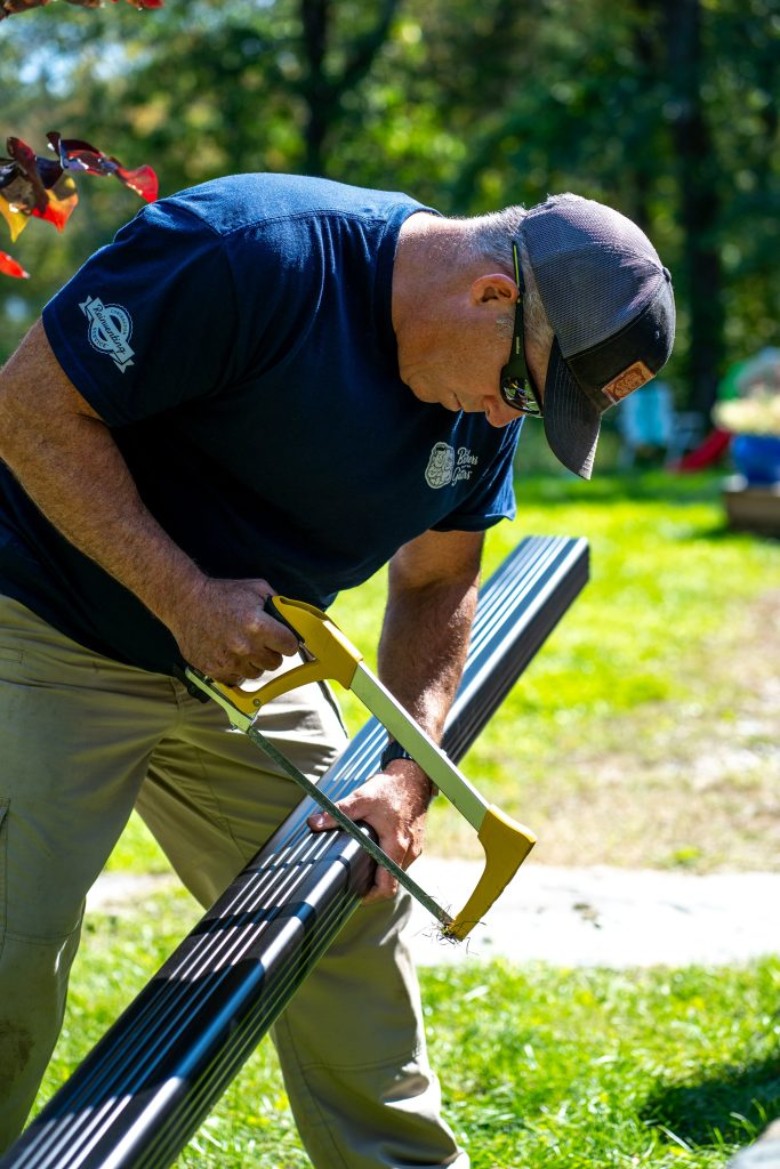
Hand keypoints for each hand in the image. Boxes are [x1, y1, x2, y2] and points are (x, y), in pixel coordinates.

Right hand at [170, 576, 299, 681]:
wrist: (185, 603)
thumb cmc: (221, 594)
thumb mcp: (256, 589)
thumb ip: (279, 605)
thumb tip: (294, 621)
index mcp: (257, 625)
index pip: (290, 646)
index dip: (287, 642)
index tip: (282, 639)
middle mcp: (244, 646)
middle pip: (275, 663)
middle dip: (271, 652)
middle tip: (261, 641)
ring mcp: (228, 661)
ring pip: (257, 673)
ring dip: (254, 662)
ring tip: (242, 646)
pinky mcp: (214, 670)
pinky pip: (237, 679)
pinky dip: (236, 669)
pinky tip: (229, 654)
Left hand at [308, 760, 431, 902]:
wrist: (415, 774)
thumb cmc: (391, 787)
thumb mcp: (361, 798)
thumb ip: (338, 812)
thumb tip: (314, 823)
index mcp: (397, 846)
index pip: (387, 886)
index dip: (370, 896)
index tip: (353, 894)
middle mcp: (410, 851)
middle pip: (391, 880)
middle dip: (371, 884)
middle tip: (351, 879)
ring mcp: (415, 846)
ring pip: (396, 870)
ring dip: (380, 870)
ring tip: (361, 863)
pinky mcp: (415, 840)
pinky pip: (401, 858)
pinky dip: (388, 859)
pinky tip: (374, 848)